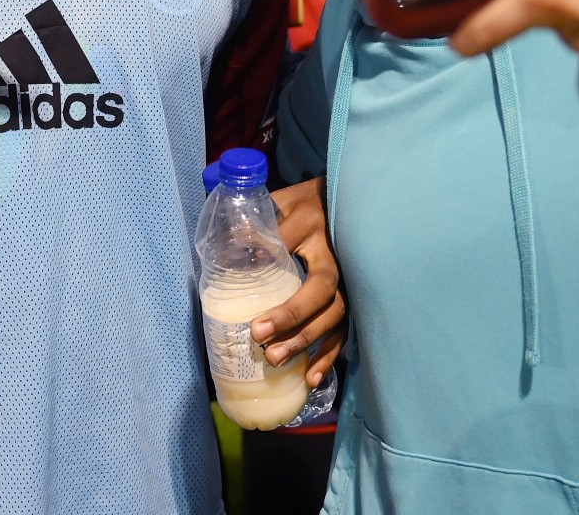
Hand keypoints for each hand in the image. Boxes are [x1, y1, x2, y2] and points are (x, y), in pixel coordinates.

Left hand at [251, 177, 344, 386]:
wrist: (344, 202)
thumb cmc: (302, 205)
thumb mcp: (280, 201)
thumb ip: (255, 219)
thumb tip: (225, 242)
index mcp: (310, 223)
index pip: (286, 242)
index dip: (264, 257)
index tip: (234, 274)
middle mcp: (334, 252)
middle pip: (321, 287)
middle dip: (291, 313)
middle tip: (257, 334)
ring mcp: (349, 277)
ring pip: (335, 313)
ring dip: (307, 339)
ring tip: (275, 359)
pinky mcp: (354, 298)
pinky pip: (345, 330)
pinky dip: (329, 355)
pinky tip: (311, 377)